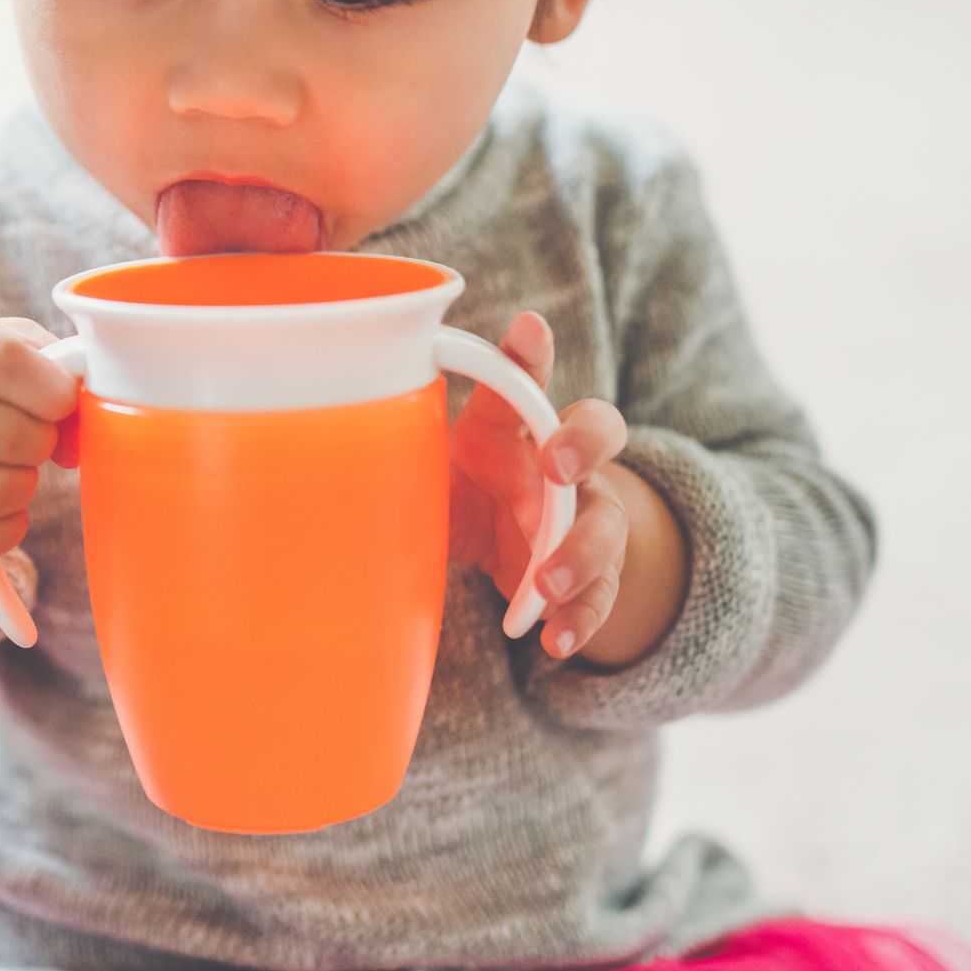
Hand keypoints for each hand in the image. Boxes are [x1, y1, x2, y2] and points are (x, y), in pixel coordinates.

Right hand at [0, 307, 78, 569]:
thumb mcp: (4, 351)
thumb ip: (55, 372)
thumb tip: (78, 437)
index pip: (3, 361)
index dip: (52, 390)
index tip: (64, 402)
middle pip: (9, 436)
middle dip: (42, 444)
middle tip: (34, 439)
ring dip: (24, 488)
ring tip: (13, 471)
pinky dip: (4, 529)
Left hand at [448, 311, 631, 658]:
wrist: (499, 545)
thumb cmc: (467, 484)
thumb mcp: (439, 461)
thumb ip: (415, 432)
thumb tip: (363, 392)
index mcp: (523, 423)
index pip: (531, 378)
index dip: (531, 355)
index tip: (527, 329)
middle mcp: (566, 463)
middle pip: (601, 435)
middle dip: (584, 445)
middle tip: (557, 466)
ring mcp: (588, 518)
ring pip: (607, 527)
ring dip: (579, 554)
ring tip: (544, 585)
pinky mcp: (590, 577)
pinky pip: (598, 597)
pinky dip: (579, 620)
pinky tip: (553, 640)